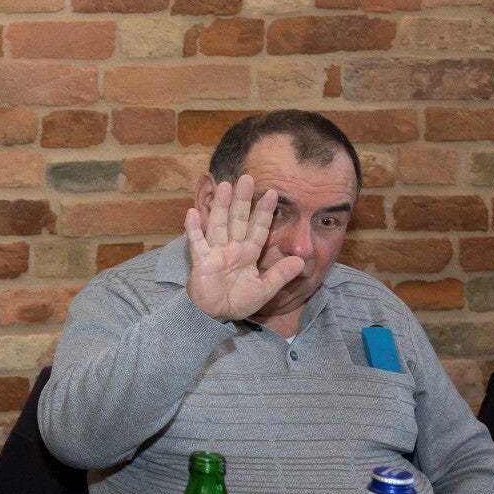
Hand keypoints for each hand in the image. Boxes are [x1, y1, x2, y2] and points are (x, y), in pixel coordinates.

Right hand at [185, 174, 305, 322]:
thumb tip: (301, 261)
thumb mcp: (264, 290)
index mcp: (248, 253)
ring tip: (224, 186)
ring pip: (219, 224)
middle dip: (243, 200)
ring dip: (221, 206)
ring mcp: (215, 252)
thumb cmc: (238, 302)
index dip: (265, 211)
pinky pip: (197, 242)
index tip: (274, 193)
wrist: (215, 315)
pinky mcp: (201, 260)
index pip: (259, 228)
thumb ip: (280, 275)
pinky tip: (192, 212)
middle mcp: (232, 248)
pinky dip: (194, 228)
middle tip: (247, 178)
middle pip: (238, 219)